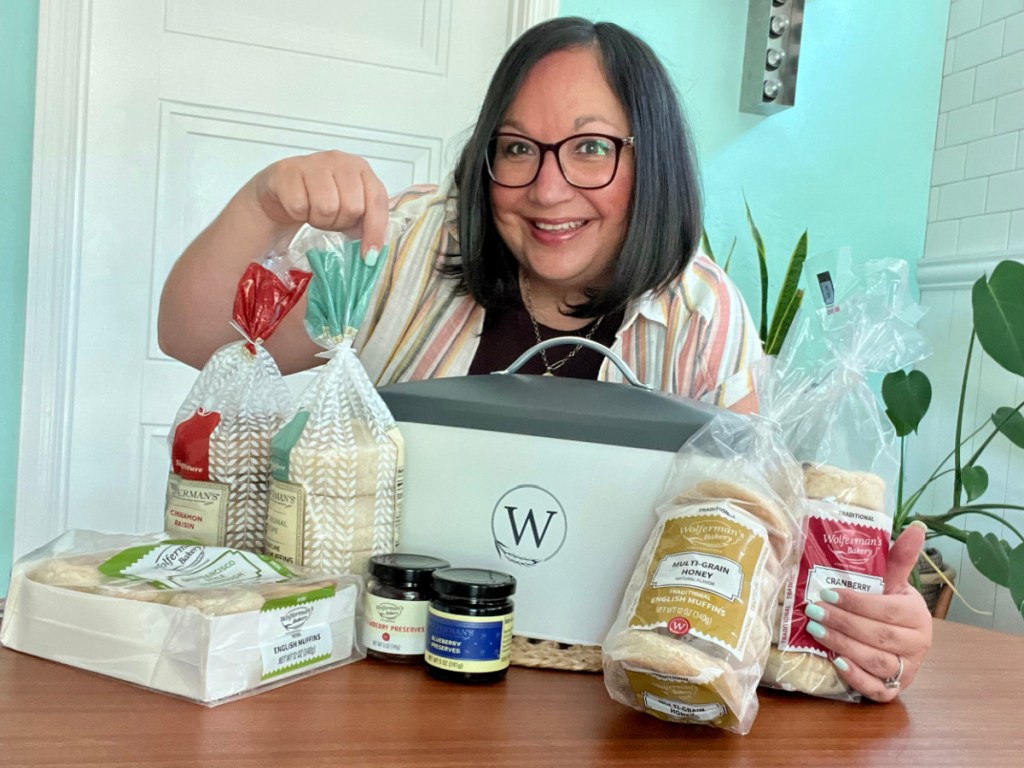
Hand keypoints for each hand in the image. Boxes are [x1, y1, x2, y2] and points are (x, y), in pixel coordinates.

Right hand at [243, 150, 389, 258]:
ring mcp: (313, 163)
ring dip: (319, 220)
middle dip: (341, 222)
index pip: (377, 199)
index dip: (375, 230)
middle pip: (352, 206)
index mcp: (360, 169)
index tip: (369, 255)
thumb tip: (373, 251)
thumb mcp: (348, 209)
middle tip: (331, 220)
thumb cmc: (319, 199)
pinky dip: (299, 215)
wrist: (282, 191)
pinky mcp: (288, 171)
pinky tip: (299, 207)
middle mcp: (339, 160)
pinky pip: (300, 207)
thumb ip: (365, 222)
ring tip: (314, 213)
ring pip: (326, 207)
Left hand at [803, 521, 932, 701]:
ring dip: (842, 645)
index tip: (827, 592)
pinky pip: (876, 689)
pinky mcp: (893, 690)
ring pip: (875, 661)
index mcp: (918, 617)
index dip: (856, 603)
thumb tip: (917, 526)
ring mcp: (907, 671)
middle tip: (811, 609)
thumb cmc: (889, 606)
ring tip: (815, 629)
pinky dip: (855, 677)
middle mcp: (918, 646)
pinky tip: (835, 662)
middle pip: (878, 636)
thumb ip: (898, 558)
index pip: (886, 611)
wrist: (900, 639)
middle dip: (842, 622)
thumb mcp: (893, 582)